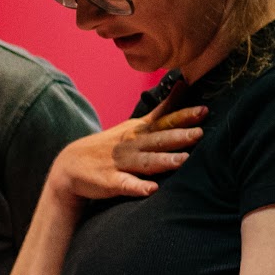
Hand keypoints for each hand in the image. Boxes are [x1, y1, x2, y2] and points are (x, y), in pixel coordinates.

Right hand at [45, 102, 206, 204]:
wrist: (70, 164)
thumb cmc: (111, 145)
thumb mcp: (135, 125)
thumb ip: (162, 110)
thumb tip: (185, 84)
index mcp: (140, 131)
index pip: (164, 121)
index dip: (183, 116)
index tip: (203, 110)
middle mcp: (132, 144)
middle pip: (158, 140)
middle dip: (178, 136)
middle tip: (198, 134)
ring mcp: (121, 163)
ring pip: (145, 162)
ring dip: (163, 161)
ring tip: (182, 161)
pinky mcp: (111, 181)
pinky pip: (125, 184)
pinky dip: (137, 187)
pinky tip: (150, 189)